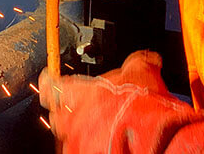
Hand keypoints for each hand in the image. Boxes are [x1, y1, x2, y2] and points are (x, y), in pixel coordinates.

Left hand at [37, 51, 190, 153]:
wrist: (155, 139)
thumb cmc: (143, 109)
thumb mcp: (142, 74)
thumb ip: (137, 63)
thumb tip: (146, 59)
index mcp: (79, 93)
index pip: (49, 85)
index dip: (48, 82)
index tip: (49, 80)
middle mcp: (72, 119)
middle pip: (56, 114)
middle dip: (65, 111)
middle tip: (81, 108)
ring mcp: (77, 143)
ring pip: (67, 136)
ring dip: (77, 131)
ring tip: (95, 130)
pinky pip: (79, 151)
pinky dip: (87, 148)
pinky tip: (101, 145)